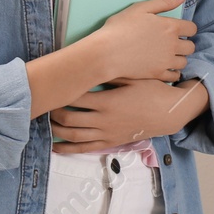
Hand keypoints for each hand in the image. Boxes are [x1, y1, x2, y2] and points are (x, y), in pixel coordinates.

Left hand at [50, 78, 208, 152]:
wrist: (168, 113)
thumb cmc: (151, 91)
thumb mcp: (133, 77)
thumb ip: (111, 74)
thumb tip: (92, 66)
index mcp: (107, 101)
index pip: (76, 98)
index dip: (61, 93)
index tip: (52, 87)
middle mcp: (103, 119)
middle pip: (69, 117)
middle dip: (54, 111)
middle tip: (45, 104)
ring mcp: (105, 133)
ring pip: (73, 134)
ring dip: (56, 129)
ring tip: (45, 122)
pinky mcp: (109, 142)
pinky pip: (84, 148)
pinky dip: (67, 148)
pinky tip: (55, 146)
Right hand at [90, 0, 196, 82]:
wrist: (106, 52)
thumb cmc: (120, 27)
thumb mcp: (141, 8)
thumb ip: (164, 1)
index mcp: (170, 27)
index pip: (192, 28)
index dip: (187, 28)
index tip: (178, 30)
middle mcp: (172, 44)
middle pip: (191, 46)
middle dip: (184, 44)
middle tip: (172, 43)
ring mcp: (166, 61)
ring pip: (184, 61)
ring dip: (179, 58)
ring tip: (168, 56)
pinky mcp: (158, 74)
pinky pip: (175, 76)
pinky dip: (173, 72)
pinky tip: (165, 68)